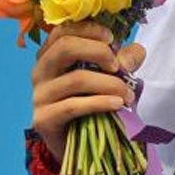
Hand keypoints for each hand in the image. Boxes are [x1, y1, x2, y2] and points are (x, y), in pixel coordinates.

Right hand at [30, 21, 145, 161]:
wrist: (78, 145)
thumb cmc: (92, 102)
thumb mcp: (111, 76)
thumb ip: (123, 60)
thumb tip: (135, 51)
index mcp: (51, 55)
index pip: (63, 30)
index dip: (89, 29)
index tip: (112, 39)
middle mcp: (40, 71)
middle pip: (64, 47)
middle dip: (98, 51)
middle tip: (118, 67)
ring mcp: (39, 95)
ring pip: (75, 79)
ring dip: (109, 84)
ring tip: (128, 94)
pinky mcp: (43, 119)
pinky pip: (73, 105)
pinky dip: (100, 103)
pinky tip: (117, 104)